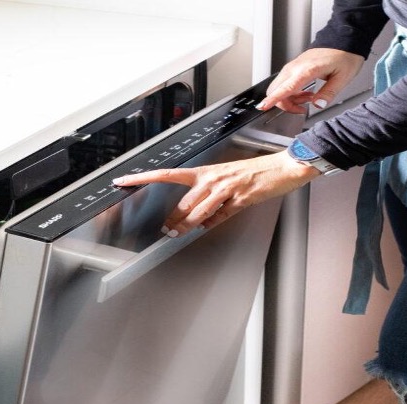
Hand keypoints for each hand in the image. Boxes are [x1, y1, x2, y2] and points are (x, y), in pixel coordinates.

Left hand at [112, 150, 319, 236]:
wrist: (283, 167)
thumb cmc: (255, 173)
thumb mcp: (227, 181)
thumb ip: (211, 200)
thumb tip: (199, 219)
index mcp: (206, 171)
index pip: (167, 174)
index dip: (143, 177)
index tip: (123, 180)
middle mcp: (213, 178)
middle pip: (184, 203)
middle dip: (174, 220)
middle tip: (166, 231)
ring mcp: (226, 189)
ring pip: (198, 212)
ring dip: (187, 226)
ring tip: (178, 233)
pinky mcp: (240, 199)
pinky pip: (220, 217)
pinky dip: (212, 224)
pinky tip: (207, 227)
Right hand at [257, 48, 364, 113]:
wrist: (344, 39)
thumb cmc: (344, 55)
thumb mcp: (343, 77)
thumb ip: (328, 93)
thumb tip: (318, 105)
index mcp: (306, 70)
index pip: (284, 88)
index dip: (272, 99)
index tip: (262, 106)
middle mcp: (295, 68)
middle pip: (276, 91)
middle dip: (285, 104)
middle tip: (302, 108)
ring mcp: (292, 67)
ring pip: (278, 89)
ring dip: (289, 99)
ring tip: (308, 99)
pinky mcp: (293, 68)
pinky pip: (284, 84)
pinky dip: (291, 93)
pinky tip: (305, 93)